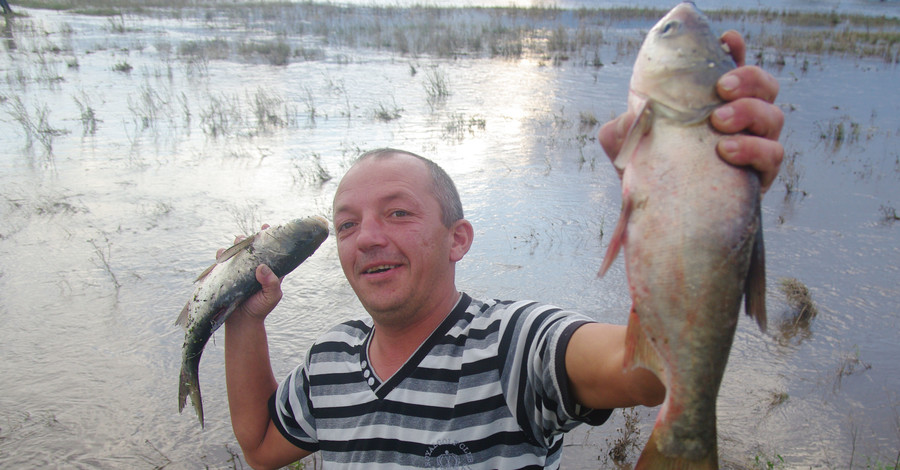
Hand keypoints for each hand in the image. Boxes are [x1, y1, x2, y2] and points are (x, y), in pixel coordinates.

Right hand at [221, 227, 283, 323]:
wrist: (242, 322)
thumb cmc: (260, 308)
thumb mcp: (272, 296)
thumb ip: (271, 283)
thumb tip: (261, 267)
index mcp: (268, 269)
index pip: (270, 250)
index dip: (268, 237)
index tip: (265, 227)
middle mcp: (253, 266)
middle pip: (251, 247)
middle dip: (249, 239)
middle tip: (248, 238)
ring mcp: (239, 269)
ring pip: (236, 251)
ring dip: (235, 244)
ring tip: (236, 243)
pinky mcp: (226, 275)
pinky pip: (221, 261)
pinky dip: (221, 255)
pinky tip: (221, 255)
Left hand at [599, 31, 783, 192]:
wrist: (658, 217)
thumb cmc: (649, 171)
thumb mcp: (627, 145)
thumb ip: (625, 127)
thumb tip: (633, 116)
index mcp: (713, 104)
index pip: (733, 69)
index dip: (735, 51)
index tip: (727, 41)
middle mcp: (741, 121)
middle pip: (765, 86)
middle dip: (749, 79)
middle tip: (721, 88)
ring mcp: (754, 147)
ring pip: (773, 117)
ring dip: (750, 112)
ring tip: (719, 123)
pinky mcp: (759, 177)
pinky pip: (773, 156)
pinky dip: (753, 149)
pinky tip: (726, 151)